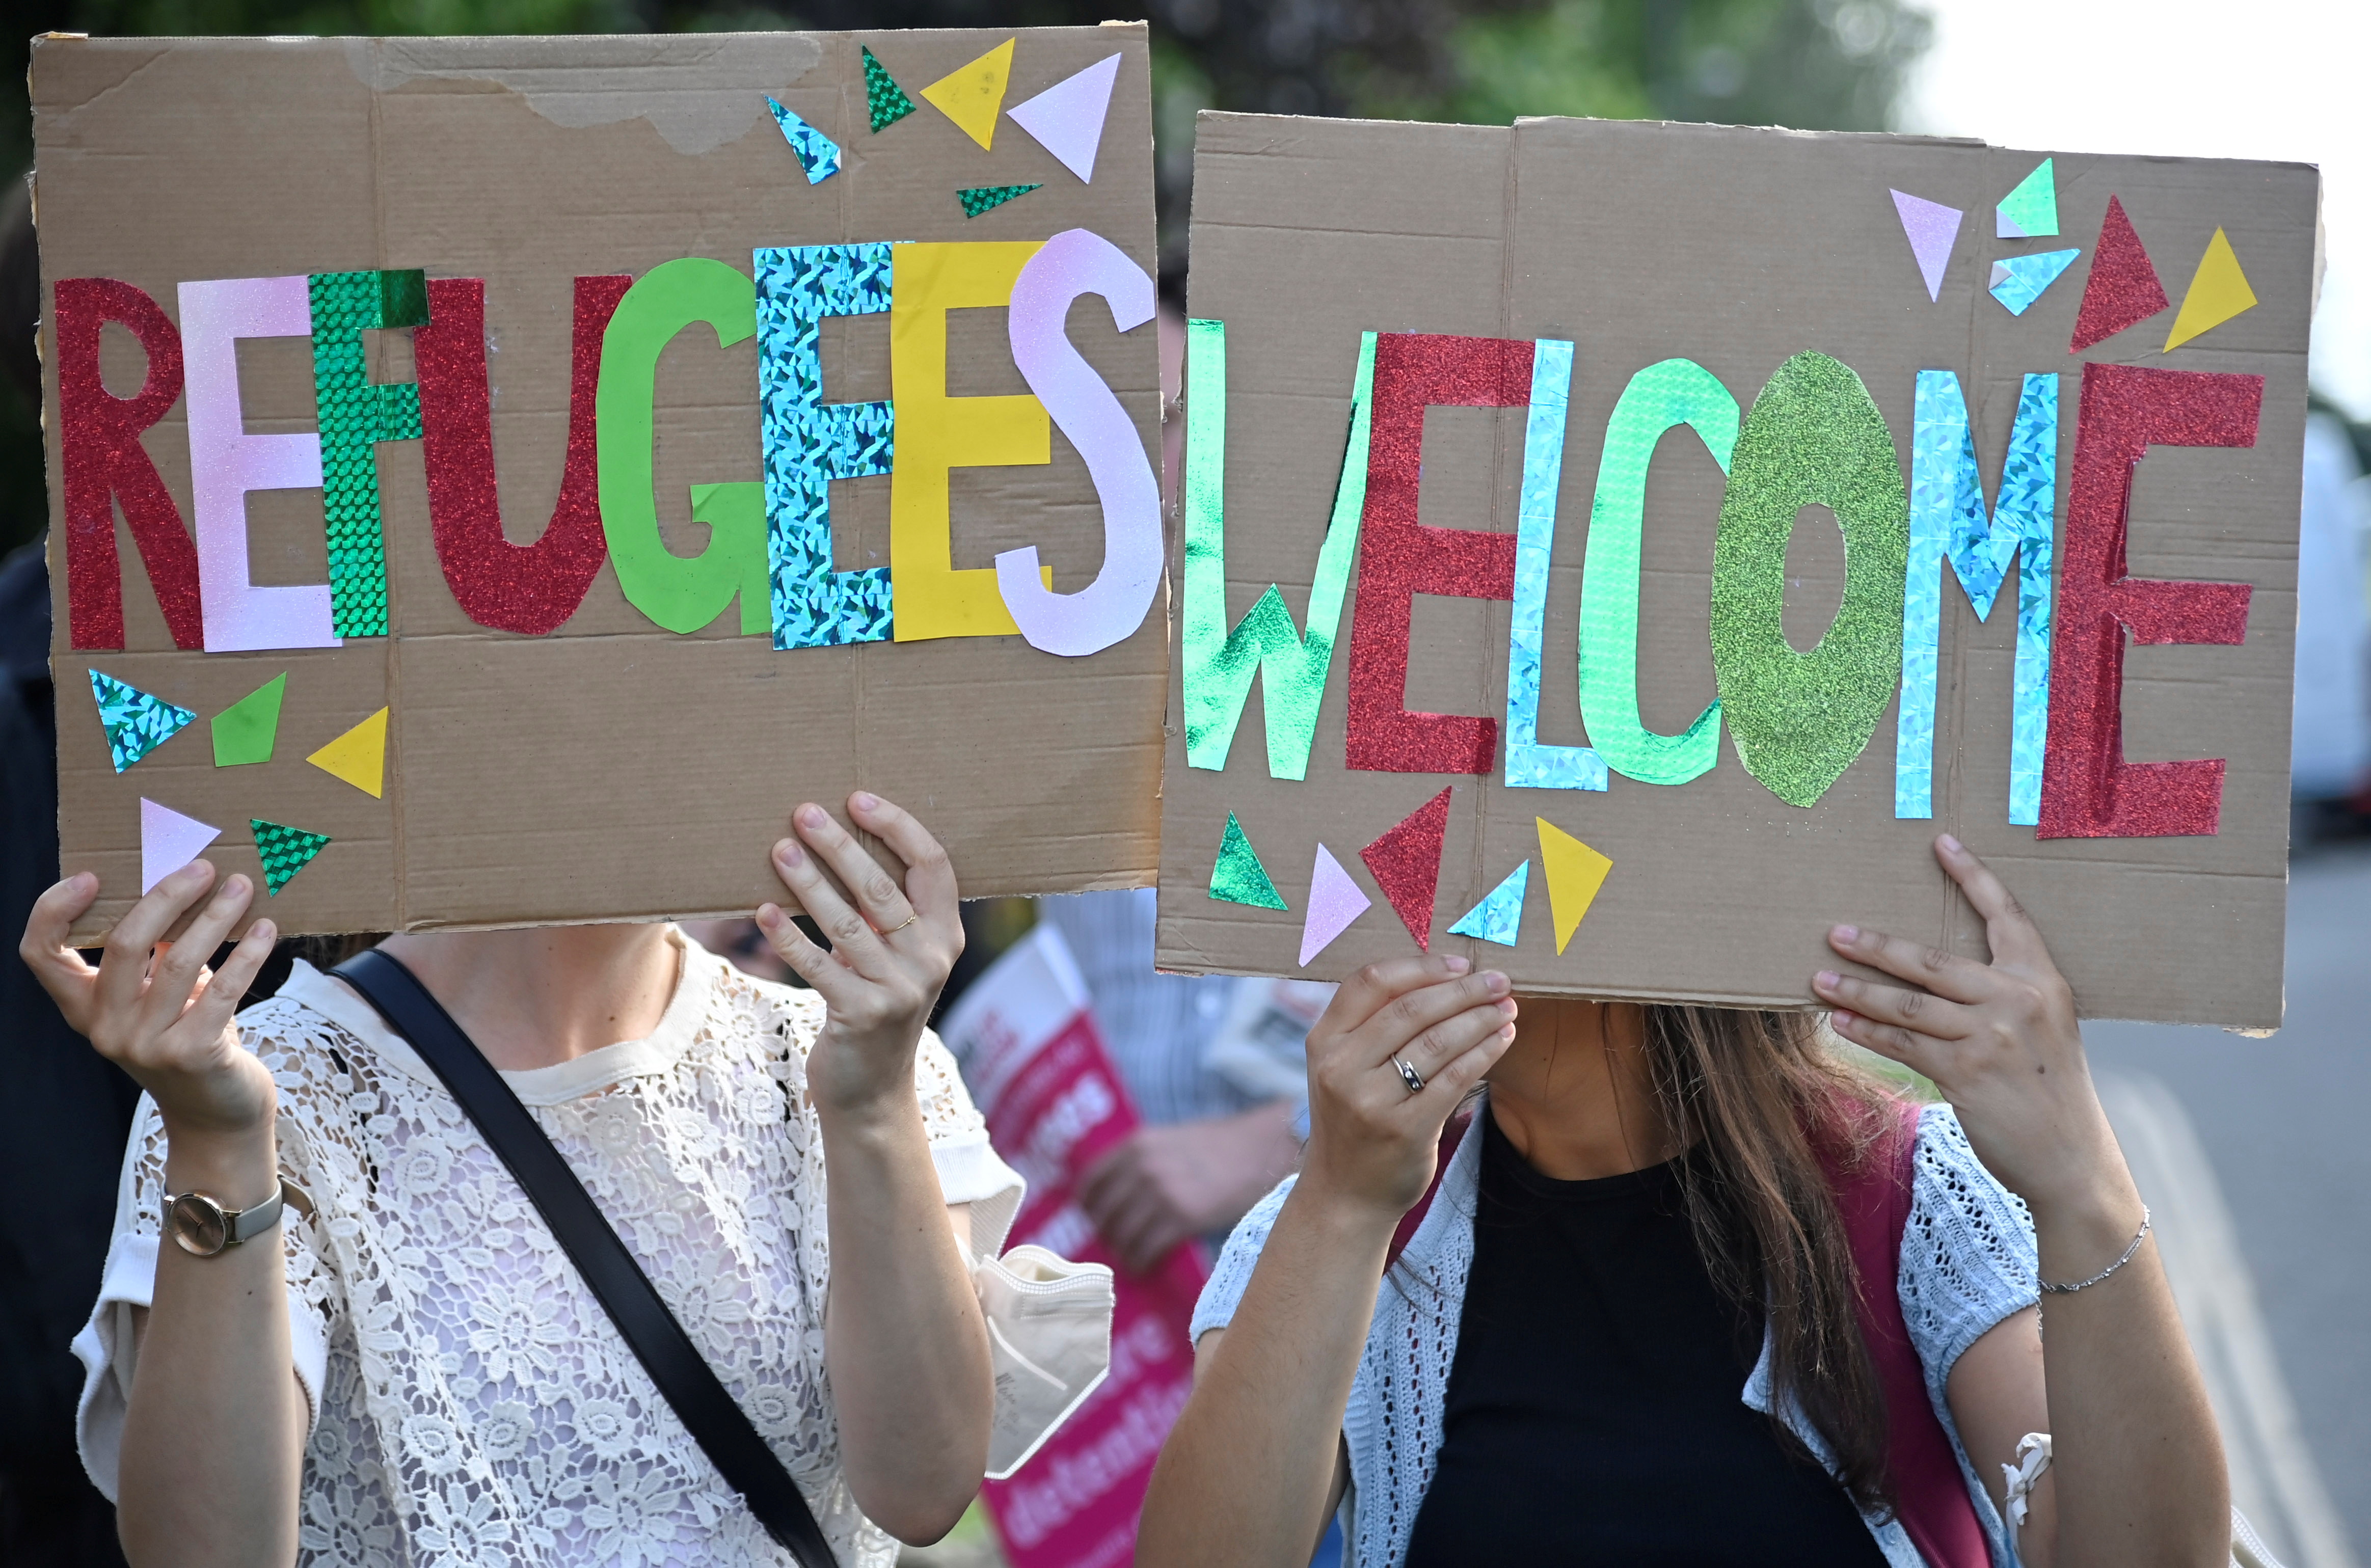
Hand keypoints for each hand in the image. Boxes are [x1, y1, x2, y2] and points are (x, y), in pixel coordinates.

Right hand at [19, 864, 279, 1145]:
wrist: (217, 1116)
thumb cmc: (191, 1039)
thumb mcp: (159, 1000)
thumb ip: (156, 955)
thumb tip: (186, 885)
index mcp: (84, 1009)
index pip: (40, 954)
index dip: (53, 911)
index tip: (91, 876)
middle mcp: (105, 1028)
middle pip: (123, 944)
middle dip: (166, 896)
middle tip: (204, 868)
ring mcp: (145, 1045)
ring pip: (178, 961)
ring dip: (215, 917)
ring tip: (243, 888)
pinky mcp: (192, 1055)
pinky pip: (222, 990)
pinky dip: (247, 955)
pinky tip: (266, 930)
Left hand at [758, 792, 962, 1118]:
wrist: (872, 1091)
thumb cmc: (875, 1005)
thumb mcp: (896, 957)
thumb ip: (884, 912)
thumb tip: (837, 842)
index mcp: (947, 935)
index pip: (933, 865)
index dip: (898, 827)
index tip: (858, 799)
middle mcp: (930, 959)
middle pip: (883, 888)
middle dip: (841, 846)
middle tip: (804, 813)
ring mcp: (898, 990)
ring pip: (847, 923)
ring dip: (808, 882)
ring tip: (779, 850)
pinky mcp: (860, 1015)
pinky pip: (818, 965)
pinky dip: (788, 937)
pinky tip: (763, 911)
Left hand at [1079, 1103, 1301, 1273]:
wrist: (1263, 1149)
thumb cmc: (1220, 1146)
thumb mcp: (1171, 1140)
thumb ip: (1143, 1160)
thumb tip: (1117, 1194)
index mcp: (1137, 1144)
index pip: (1091, 1181)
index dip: (1088, 1206)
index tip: (1093, 1218)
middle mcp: (1143, 1167)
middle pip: (1104, 1213)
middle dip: (1106, 1233)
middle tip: (1113, 1243)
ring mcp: (1161, 1193)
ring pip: (1122, 1235)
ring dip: (1123, 1251)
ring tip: (1130, 1257)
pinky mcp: (1182, 1218)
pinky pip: (1146, 1249)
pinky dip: (1140, 1261)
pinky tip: (1144, 1265)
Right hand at [1299, 955, 1515, 1221]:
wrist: (1346, 1194)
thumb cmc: (1353, 1119)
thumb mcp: (1342, 1067)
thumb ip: (1371, 1025)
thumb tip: (1439, 976)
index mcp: (1323, 1041)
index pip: (1371, 982)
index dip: (1419, 966)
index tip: (1458, 962)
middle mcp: (1340, 1067)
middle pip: (1410, 1008)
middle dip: (1462, 990)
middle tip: (1498, 980)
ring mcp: (1369, 1100)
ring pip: (1436, 1042)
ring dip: (1480, 1019)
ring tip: (1507, 1007)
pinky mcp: (1403, 1129)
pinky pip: (1453, 1079)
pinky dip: (1483, 1053)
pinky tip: (1503, 1039)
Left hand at [1813, 834, 2127, 1219]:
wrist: (2072, 1157)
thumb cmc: (2052, 1091)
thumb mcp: (2045, 1029)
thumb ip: (2006, 996)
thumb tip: (1941, 976)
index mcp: (2043, 980)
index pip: (2006, 915)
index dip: (1972, 876)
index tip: (1941, 842)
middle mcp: (2018, 1000)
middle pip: (1933, 960)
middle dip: (1878, 946)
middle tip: (1835, 931)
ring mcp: (1991, 1036)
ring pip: (1908, 1004)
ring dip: (1858, 990)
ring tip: (1819, 977)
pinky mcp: (1966, 1073)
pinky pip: (1903, 1045)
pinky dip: (1866, 1032)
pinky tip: (1839, 1021)